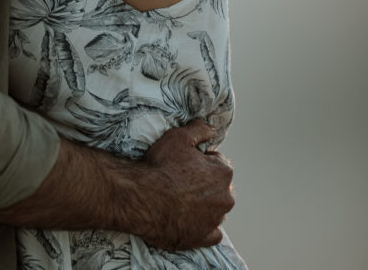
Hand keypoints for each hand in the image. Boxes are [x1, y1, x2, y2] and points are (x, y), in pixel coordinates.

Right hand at [141, 119, 234, 249]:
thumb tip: (211, 128)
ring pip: (215, 209)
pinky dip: (203, 227)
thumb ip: (199, 129)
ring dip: (204, 205)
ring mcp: (215, 221)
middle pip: (218, 187)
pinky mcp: (203, 238)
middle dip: (204, 183)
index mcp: (223, 173)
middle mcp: (225, 198)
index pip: (218, 162)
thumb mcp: (179, 136)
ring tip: (180, 199)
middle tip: (180, 180)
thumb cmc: (160, 166)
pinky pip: (211, 233)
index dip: (200, 161)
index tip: (185, 163)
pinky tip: (188, 220)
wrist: (141, 197)